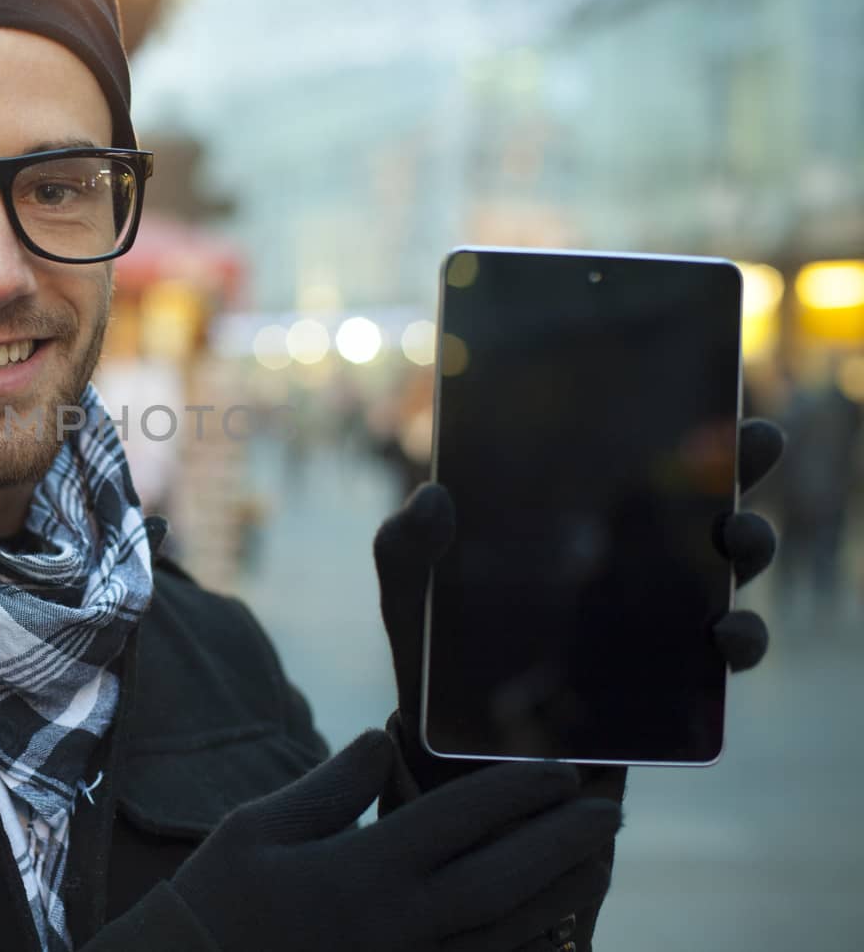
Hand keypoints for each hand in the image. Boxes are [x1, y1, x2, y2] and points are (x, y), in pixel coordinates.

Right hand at [169, 730, 620, 951]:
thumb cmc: (219, 897)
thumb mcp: (261, 826)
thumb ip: (333, 784)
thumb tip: (388, 745)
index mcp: (358, 875)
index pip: (459, 823)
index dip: (516, 793)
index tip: (559, 769)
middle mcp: (396, 929)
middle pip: (503, 884)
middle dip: (562, 845)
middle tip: (608, 813)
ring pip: (505, 935)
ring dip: (561, 896)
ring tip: (597, 861)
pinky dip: (522, 945)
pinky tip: (550, 923)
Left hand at [375, 416, 784, 768]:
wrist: (454, 766)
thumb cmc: (435, 668)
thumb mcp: (408, 603)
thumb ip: (404, 551)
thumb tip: (432, 496)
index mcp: (566, 529)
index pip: (631, 464)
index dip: (678, 425)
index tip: (712, 390)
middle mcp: (621, 569)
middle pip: (699, 502)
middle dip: (740, 468)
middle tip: (753, 445)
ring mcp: (650, 626)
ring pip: (728, 572)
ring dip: (750, 546)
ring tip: (737, 538)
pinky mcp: (665, 688)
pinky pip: (722, 660)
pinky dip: (737, 641)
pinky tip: (721, 633)